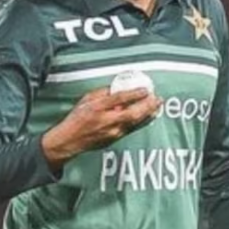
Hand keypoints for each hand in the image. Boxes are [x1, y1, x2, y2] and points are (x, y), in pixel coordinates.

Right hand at [41, 87, 160, 168]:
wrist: (70, 140)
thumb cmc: (77, 118)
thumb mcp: (86, 100)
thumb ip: (102, 93)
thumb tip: (117, 88)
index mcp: (98, 108)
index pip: (119, 99)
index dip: (134, 94)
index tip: (145, 89)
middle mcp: (107, 121)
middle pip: (132, 113)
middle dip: (147, 105)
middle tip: (157, 97)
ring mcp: (112, 132)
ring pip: (135, 122)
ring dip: (148, 113)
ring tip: (157, 105)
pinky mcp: (115, 138)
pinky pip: (132, 128)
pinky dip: (142, 121)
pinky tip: (149, 115)